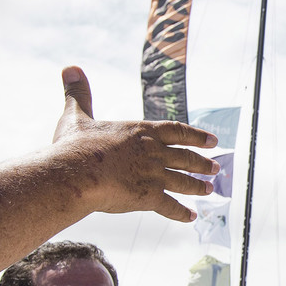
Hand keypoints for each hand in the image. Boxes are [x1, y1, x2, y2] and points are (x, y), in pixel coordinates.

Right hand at [50, 66, 220, 222]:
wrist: (74, 173)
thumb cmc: (74, 146)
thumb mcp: (76, 115)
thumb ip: (79, 94)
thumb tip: (70, 68)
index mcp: (141, 132)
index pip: (177, 131)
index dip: (196, 136)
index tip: (212, 140)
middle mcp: (154, 152)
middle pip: (185, 157)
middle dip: (202, 163)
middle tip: (216, 167)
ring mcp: (154, 175)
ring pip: (183, 182)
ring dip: (197, 186)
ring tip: (209, 189)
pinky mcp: (148, 197)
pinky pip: (170, 207)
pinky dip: (182, 213)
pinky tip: (191, 217)